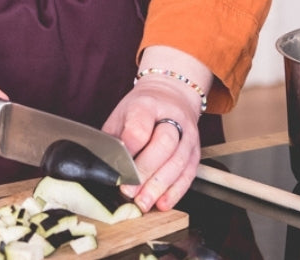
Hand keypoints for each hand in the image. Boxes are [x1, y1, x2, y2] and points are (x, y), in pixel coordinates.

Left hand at [102, 48, 209, 212]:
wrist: (171, 96)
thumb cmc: (141, 108)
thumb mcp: (122, 114)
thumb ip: (115, 137)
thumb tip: (104, 166)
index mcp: (148, 103)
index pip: (141, 126)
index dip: (129, 148)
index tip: (118, 167)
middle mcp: (173, 117)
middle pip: (163, 144)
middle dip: (145, 171)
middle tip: (129, 191)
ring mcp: (188, 135)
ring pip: (178, 162)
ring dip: (159, 186)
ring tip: (143, 203)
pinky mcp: (196, 152)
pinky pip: (188, 174)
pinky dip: (175, 191)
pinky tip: (163, 203)